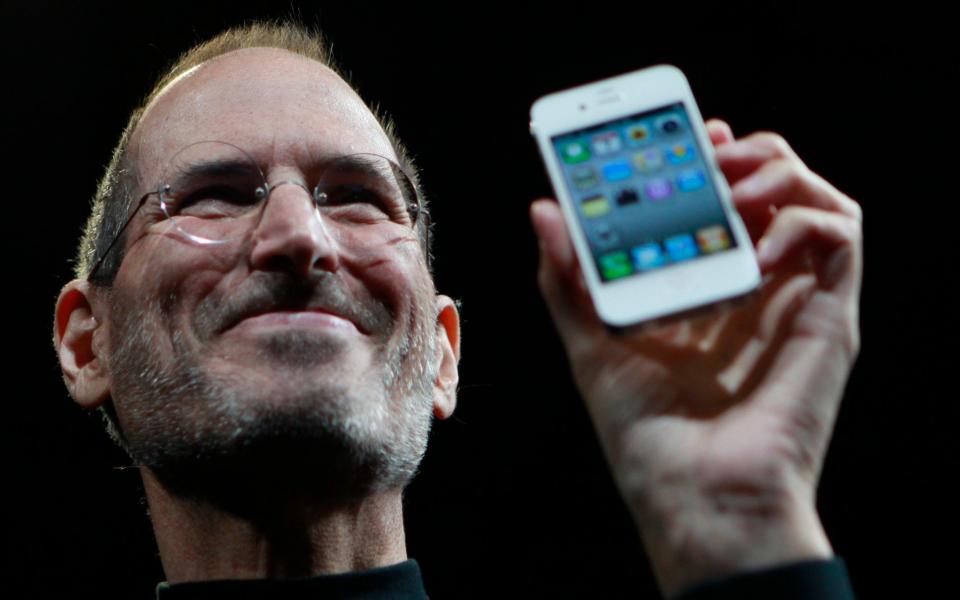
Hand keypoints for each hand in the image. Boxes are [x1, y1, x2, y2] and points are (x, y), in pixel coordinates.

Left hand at [530, 119, 861, 596]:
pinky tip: (760, 245)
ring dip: (778, 171)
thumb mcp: (590, 345)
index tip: (688, 134)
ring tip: (734, 187)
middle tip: (711, 149)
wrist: (694, 495)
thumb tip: (544, 213)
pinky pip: (839, 235)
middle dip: (745, 153)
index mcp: (702, 289)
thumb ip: (569, 280)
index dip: (711, 159)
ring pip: (815, 198)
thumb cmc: (646, 434)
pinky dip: (803, 218)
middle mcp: (752, 287)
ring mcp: (792, 298)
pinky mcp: (829, 314)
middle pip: (771, 188)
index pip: (719, 203)